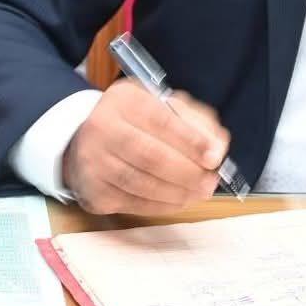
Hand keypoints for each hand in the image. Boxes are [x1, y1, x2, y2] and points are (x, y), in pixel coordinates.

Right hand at [63, 78, 230, 214]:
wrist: (87, 142)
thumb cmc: (135, 124)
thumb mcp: (163, 107)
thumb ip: (195, 122)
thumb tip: (217, 147)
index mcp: (123, 100)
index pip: (160, 120)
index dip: (191, 141)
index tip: (214, 157)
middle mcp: (102, 127)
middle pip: (150, 155)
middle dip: (187, 172)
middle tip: (210, 181)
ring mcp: (93, 161)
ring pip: (142, 183)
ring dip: (178, 192)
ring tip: (199, 192)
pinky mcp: (94, 190)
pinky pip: (134, 203)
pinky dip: (162, 205)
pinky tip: (178, 200)